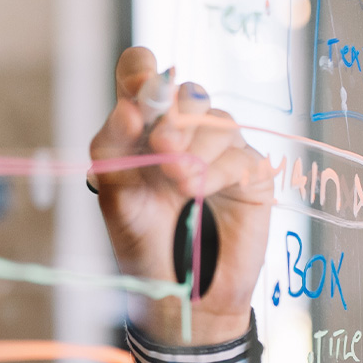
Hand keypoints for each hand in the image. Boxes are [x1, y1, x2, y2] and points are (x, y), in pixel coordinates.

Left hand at [89, 47, 273, 345]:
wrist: (179, 294)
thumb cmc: (141, 244)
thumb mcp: (114, 197)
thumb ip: (112, 152)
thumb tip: (127, 110)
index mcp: (142, 130)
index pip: (142, 75)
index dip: (140, 68)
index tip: (139, 83)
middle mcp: (182, 133)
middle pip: (186, 92)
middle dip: (173, 114)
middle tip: (160, 144)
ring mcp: (219, 151)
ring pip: (216, 120)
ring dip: (195, 147)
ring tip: (178, 183)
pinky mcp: (250, 174)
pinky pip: (239, 155)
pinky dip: (216, 170)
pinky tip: (198, 192)